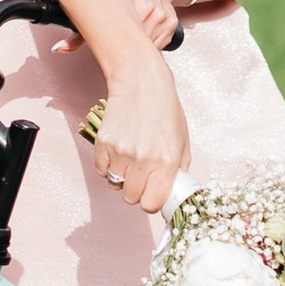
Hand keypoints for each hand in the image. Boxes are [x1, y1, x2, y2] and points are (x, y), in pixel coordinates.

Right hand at [87, 46, 187, 214]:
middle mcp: (143, 159)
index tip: (151, 193)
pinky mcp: (103, 142)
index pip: (151, 204)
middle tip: (141, 173)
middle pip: (131, 198)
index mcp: (167, 161)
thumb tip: (170, 194)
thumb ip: (178, 171)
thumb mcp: (182, 141)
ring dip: (122, 177)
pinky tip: (119, 148)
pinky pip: (101, 170)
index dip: (151, 201)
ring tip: (130, 157)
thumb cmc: (164, 110)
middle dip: (136, 189)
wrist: (141, 81)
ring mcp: (121, 151)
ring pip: (115, 184)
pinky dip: (108, 165)